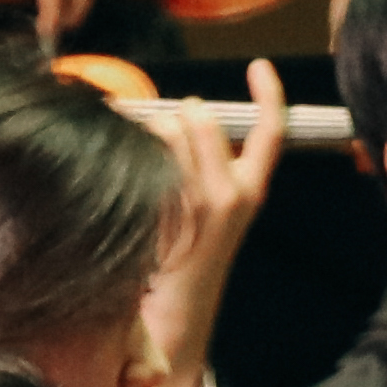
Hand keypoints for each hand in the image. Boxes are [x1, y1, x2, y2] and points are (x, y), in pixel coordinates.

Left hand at [133, 60, 279, 386]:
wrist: (175, 319)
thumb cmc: (188, 263)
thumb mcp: (217, 217)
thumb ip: (209, 169)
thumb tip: (182, 119)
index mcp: (250, 192)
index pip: (271, 133)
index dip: (270, 95)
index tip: (261, 66)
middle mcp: (229, 192)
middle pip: (201, 115)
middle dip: (176, 115)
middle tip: (161, 137)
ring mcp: (195, 200)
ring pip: (166, 128)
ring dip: (147, 129)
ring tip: (138, 160)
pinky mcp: (162, 208)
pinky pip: (140, 154)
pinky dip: (123, 146)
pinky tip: (114, 165)